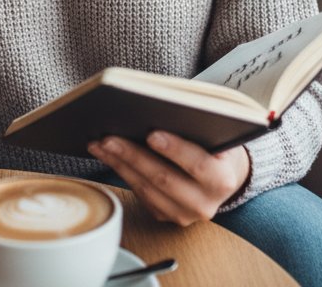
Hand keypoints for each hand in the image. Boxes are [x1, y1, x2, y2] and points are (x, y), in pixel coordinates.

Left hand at [87, 132, 249, 225]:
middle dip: (134, 155)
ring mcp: (183, 214)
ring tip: (99, 143)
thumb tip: (159, 107)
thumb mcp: (216, 133)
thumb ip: (196, 124)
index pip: (198, 164)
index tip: (151, 134)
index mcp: (222, 180)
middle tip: (109, 137)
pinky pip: (139, 193)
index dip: (175, 149)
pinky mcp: (164, 215)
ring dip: (119, 164)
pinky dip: (121, 171)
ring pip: (146, 188)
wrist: (222, 175)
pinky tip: (106, 154)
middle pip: (164, 179)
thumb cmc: (215, 144)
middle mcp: (204, 204)